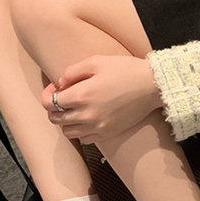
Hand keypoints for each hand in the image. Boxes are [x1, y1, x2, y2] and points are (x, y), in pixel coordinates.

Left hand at [42, 54, 163, 143]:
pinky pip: (84, 139)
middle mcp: (86, 115)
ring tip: (73, 109)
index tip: (55, 87)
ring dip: (65, 121)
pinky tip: (85, 119)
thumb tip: (60, 83)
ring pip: (68, 131)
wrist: (152, 86)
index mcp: (81, 95)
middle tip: (62, 97)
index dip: (47, 94)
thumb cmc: (125, 70)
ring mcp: (97, 127)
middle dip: (53, 107)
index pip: (49, 102)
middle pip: (55, 119)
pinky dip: (79, 130)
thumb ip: (72, 72)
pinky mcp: (107, 134)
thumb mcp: (96, 61)